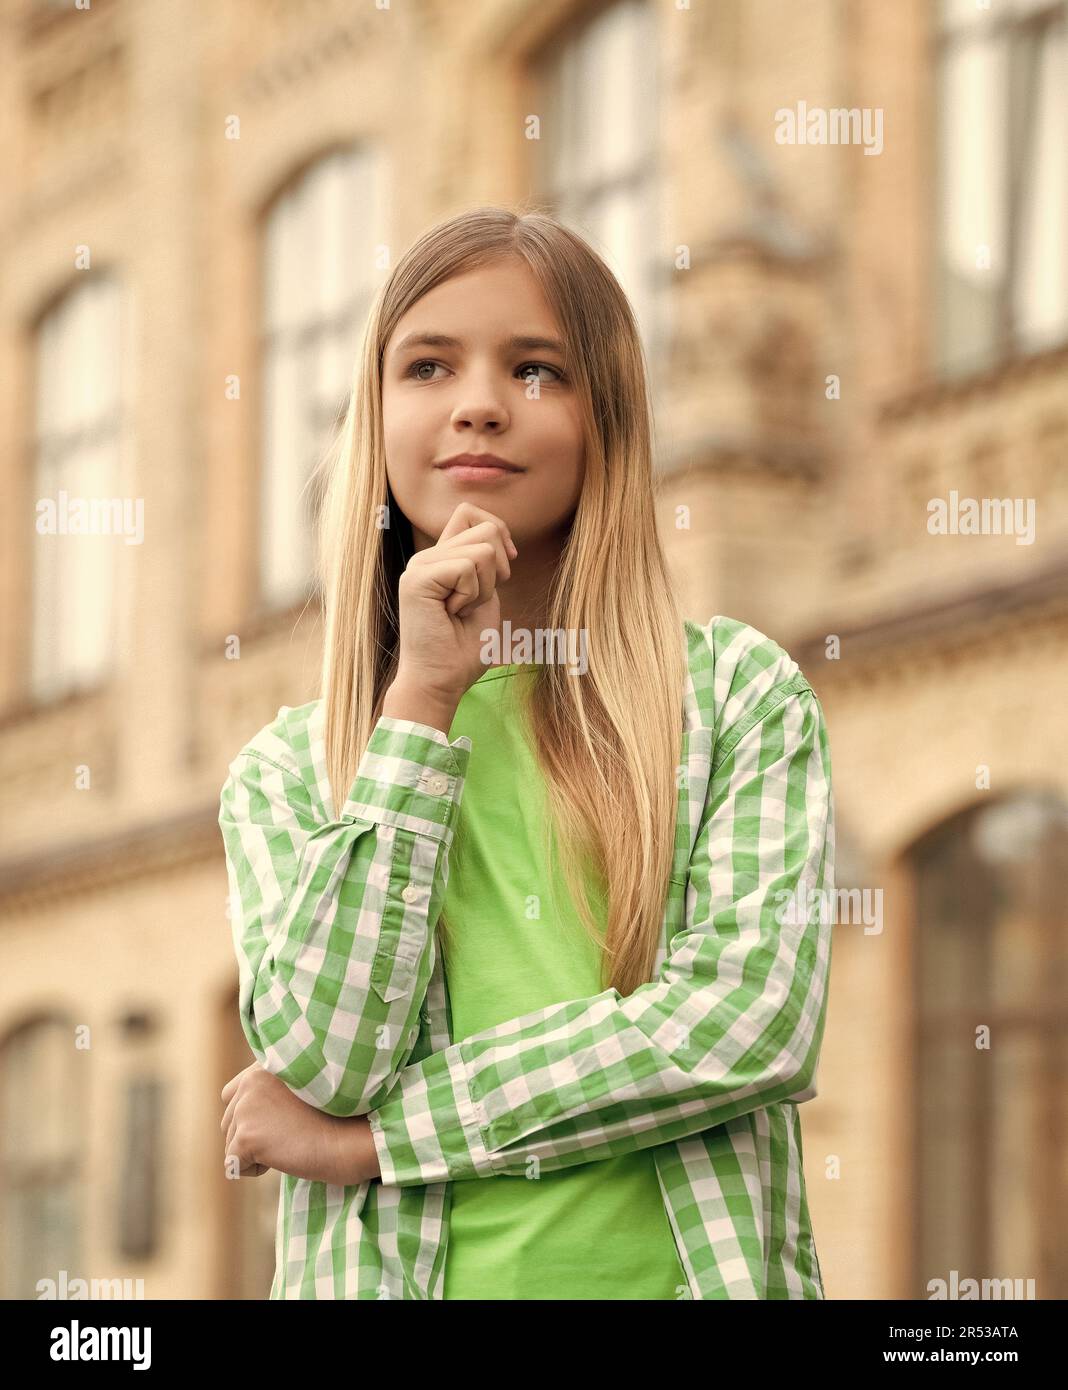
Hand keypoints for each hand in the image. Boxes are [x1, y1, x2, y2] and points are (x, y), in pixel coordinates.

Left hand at [219, 1062, 378, 1185]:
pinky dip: (255, 1169)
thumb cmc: (336, 1117)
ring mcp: (246, 1108)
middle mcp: (250, 1081)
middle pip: (228, 1121)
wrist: (351, 1137)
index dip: (251, 1115)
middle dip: (252, 1135)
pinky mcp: (247, 1136)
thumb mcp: (301, 1089)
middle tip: (290, 1133)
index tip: (281, 1122)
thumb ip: (270, 1090)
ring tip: (290, 1142)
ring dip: (255, 1152)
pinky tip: (284, 1157)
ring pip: (230, 1143)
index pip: (232, 1093)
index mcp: (264, 1066)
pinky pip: (234, 1164)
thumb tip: (242, 1114)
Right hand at [393, 501, 517, 704]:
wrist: (442, 681)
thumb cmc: (463, 649)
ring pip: (483, 549)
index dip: (499, 530)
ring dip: (484, 588)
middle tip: (475, 602)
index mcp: (442, 559)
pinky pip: (468, 567)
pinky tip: (452, 614)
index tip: (506, 565)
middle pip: (486, 528)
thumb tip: (499, 537)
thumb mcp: (484, 597)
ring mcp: (420, 566)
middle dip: (498, 570)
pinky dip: (472, 595)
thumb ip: (486, 565)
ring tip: (462, 611)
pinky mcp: (418, 578)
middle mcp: (428, 558)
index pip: (469, 512)